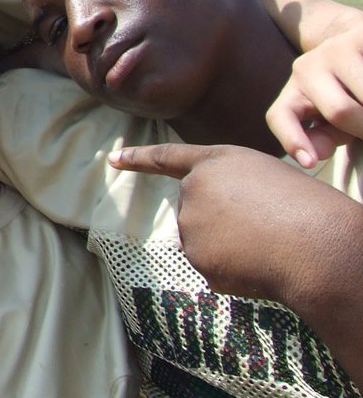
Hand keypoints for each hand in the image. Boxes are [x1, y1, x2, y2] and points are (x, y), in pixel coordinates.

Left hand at [108, 142, 350, 300]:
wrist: (314, 245)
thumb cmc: (303, 208)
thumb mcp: (263, 178)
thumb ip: (226, 189)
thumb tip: (207, 223)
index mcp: (214, 162)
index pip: (168, 157)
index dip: (140, 158)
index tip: (114, 159)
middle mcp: (193, 189)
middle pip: (195, 210)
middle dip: (221, 221)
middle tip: (263, 224)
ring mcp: (191, 224)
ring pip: (203, 240)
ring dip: (228, 246)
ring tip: (265, 241)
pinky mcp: (196, 258)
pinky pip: (213, 266)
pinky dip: (233, 270)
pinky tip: (257, 263)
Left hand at [266, 26, 362, 165]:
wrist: (358, 43)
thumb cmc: (347, 93)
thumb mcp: (330, 119)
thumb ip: (321, 137)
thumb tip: (312, 156)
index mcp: (294, 91)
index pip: (281, 116)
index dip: (292, 139)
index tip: (309, 162)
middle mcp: (307, 66)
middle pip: (340, 111)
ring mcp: (336, 47)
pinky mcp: (361, 34)